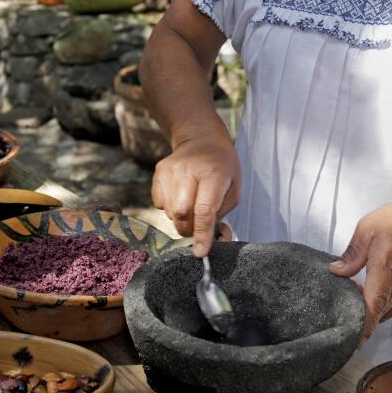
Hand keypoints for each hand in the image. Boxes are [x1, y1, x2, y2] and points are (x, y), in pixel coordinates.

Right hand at [151, 134, 240, 257]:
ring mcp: (171, 169)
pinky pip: (159, 203)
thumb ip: (220, 216)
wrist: (202, 140)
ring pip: (169, 211)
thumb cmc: (222, 168)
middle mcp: (189, 170)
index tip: (201, 252)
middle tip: (197, 227)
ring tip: (191, 205)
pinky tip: (180, 196)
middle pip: (181, 213)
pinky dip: (169, 208)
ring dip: (180, 219)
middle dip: (189, 228)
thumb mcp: (233, 190)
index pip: (204, 210)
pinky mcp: (159, 172)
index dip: (202, 234)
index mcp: (214, 173)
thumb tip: (206, 243)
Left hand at [329, 194, 391, 345]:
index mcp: (386, 269)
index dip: (364, 326)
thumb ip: (352, 254)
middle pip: (380, 312)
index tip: (354, 341)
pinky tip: (380, 294)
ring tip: (362, 296)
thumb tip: (336, 271)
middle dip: (363, 314)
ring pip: (391, 311)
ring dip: (376, 310)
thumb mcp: (368, 228)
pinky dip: (389, 305)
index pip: (373, 306)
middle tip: (347, 306)